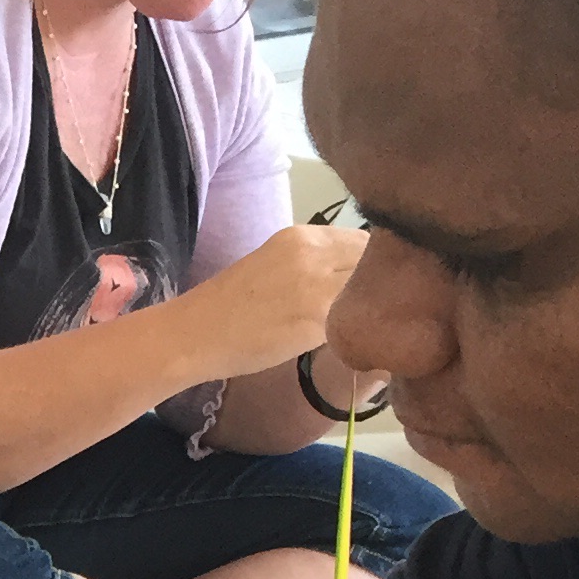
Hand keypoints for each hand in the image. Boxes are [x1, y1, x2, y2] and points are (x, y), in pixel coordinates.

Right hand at [187, 224, 370, 377]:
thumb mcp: (277, 265)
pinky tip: (357, 343)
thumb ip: (317, 265)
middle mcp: (314, 251)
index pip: (366, 239)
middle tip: (380, 309)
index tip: (376, 286)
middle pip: (374, 261)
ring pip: (372, 289)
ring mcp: (317, 284)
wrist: (195, 334)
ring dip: (377, 307)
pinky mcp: (317, 319)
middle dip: (383, 283)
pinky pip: (358, 320)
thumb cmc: (230, 307)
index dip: (376, 264)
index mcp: (303, 235)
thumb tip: (357, 277)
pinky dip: (363, 330)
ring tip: (370, 325)